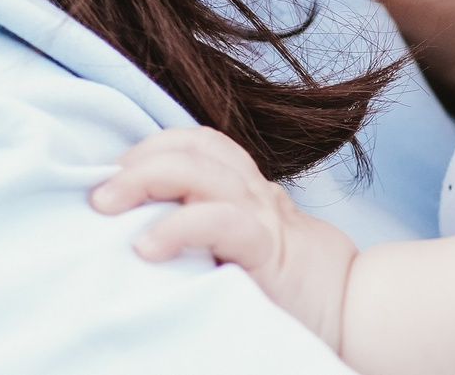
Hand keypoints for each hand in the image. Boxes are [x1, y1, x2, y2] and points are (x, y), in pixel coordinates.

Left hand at [92, 127, 359, 347]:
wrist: (357, 312)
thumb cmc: (294, 288)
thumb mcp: (246, 248)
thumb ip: (210, 230)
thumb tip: (142, 232)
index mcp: (249, 188)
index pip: (198, 141)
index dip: (152, 146)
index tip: (111, 173)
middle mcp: (255, 191)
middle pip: (192, 147)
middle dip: (136, 160)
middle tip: (97, 193)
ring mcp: (263, 215)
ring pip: (199, 169)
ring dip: (144, 179)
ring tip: (106, 206)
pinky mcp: (269, 249)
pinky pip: (220, 222)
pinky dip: (178, 227)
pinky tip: (147, 247)